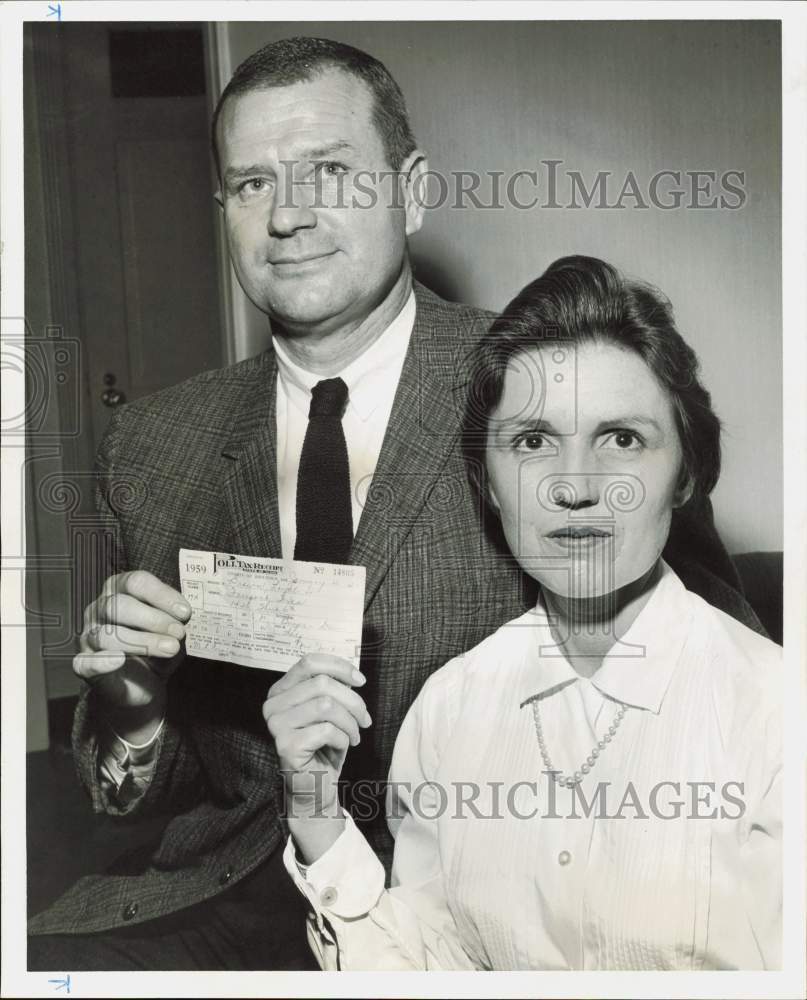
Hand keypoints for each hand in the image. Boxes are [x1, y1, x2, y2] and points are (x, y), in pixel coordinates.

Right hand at [73, 571, 191, 739]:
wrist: (146, 686)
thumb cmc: (159, 649)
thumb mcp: (172, 630)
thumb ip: (175, 619)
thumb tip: (183, 614)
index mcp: (120, 591)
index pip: (135, 582)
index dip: (161, 594)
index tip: (185, 612)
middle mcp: (99, 610)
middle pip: (118, 605)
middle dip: (153, 619)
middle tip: (179, 632)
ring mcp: (88, 637)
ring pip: (107, 634)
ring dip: (142, 641)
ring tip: (170, 648)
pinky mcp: (84, 665)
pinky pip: (86, 662)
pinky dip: (102, 661)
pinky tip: (119, 660)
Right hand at [263, 654, 370, 821]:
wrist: (315, 785)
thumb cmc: (324, 746)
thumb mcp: (330, 710)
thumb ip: (333, 688)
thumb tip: (353, 676)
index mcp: (281, 691)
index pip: (309, 662)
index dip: (339, 667)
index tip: (361, 681)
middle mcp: (273, 705)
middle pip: (322, 683)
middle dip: (353, 701)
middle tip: (364, 719)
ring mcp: (276, 725)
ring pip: (326, 705)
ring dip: (350, 722)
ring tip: (354, 735)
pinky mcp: (286, 745)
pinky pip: (326, 730)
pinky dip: (343, 738)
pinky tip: (341, 747)